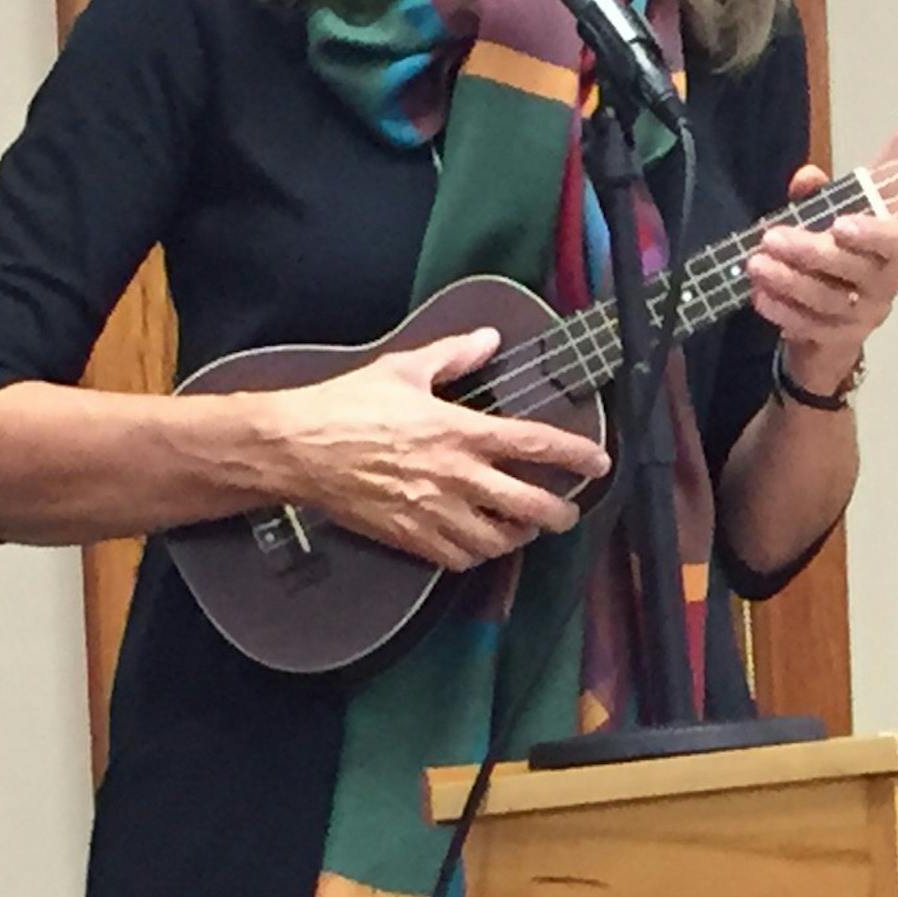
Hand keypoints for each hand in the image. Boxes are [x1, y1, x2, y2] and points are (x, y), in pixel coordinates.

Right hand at [251, 327, 610, 571]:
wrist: (298, 449)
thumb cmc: (348, 405)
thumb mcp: (403, 368)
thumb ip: (453, 355)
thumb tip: (489, 337)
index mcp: (460, 431)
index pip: (534, 444)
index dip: (575, 454)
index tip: (599, 462)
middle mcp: (456, 477)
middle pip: (530, 505)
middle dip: (560, 512)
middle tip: (570, 511)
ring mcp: (434, 512)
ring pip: (498, 541)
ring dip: (521, 537)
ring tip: (527, 529)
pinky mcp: (410, 538)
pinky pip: (459, 559)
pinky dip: (478, 555)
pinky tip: (481, 544)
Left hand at [747, 164, 897, 396]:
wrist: (825, 321)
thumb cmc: (829, 259)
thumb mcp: (822, 223)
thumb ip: (816, 197)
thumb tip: (808, 176)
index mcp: (890, 249)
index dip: (874, 233)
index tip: (839, 224)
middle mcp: (886, 283)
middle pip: (856, 269)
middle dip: (810, 252)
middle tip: (771, 238)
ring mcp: (866, 316)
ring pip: (830, 299)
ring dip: (789, 281)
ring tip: (756, 265)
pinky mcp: (841, 340)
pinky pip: (812, 326)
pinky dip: (782, 310)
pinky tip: (759, 295)